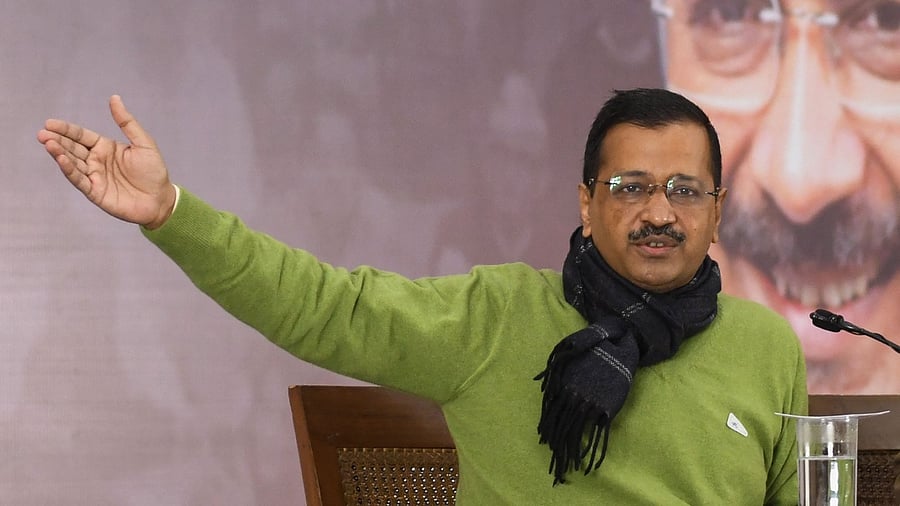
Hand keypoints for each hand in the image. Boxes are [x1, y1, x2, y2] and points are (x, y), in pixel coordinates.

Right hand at [37, 95, 176, 228]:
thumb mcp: (144, 143)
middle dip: (57, 140)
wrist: (161, 200)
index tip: (50, 123)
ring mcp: (94, 177)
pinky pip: (79, 180)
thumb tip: (114, 98)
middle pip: (73, 148)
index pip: (81, 136)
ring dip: (59, 153)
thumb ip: (127, 122)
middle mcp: (96, 161)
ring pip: (72, 163)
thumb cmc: (154, 171)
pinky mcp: (95, 192)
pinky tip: (61, 159)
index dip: (66, 130)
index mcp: (105, 148)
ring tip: (48, 144)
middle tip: (42, 133)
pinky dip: (69, 170)